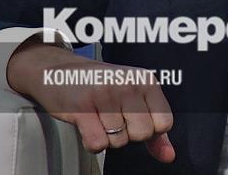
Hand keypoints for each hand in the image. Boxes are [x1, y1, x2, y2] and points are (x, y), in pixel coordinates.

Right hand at [6, 39, 174, 159]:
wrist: (58, 70)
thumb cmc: (99, 85)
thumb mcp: (134, 99)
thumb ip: (155, 128)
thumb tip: (169, 156)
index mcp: (146, 81)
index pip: (165, 123)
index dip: (149, 129)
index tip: (134, 118)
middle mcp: (128, 85)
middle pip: (143, 134)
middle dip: (128, 134)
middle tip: (113, 117)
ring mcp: (105, 94)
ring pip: (119, 141)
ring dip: (107, 136)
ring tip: (98, 116)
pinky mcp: (82, 107)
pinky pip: (98, 143)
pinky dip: (92, 141)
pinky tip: (88, 124)